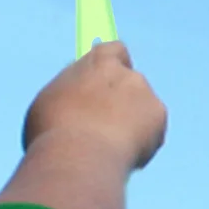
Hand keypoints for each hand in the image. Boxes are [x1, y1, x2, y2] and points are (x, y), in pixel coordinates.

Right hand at [22, 41, 167, 174]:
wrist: (79, 156)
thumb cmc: (53, 133)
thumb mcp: (50, 103)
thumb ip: (70, 93)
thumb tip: (74, 97)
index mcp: (98, 62)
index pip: (114, 51)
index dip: (112, 68)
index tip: (106, 83)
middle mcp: (125, 72)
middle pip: (129, 84)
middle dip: (122, 102)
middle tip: (105, 129)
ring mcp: (144, 92)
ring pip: (141, 110)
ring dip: (131, 125)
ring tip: (107, 151)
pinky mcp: (158, 114)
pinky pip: (153, 131)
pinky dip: (143, 143)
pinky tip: (122, 157)